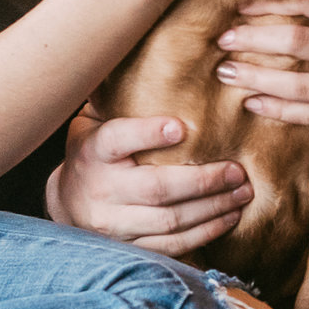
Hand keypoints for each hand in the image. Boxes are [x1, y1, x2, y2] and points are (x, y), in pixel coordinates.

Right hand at [46, 110, 252, 254]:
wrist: (66, 204)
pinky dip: (204, 234)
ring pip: (170, 222)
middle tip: (237, 172)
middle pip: (156, 188)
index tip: (180, 126)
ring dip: (213, 209)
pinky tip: (228, 218)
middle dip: (204, 181)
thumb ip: (117, 101)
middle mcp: (101, 190)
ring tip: (242, 195)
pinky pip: (171, 246)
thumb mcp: (93, 123)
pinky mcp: (128, 247)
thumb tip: (154, 61)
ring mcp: (113, 224)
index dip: (147, 133)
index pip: (116, 139)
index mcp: (93, 151)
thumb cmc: (93, 154)